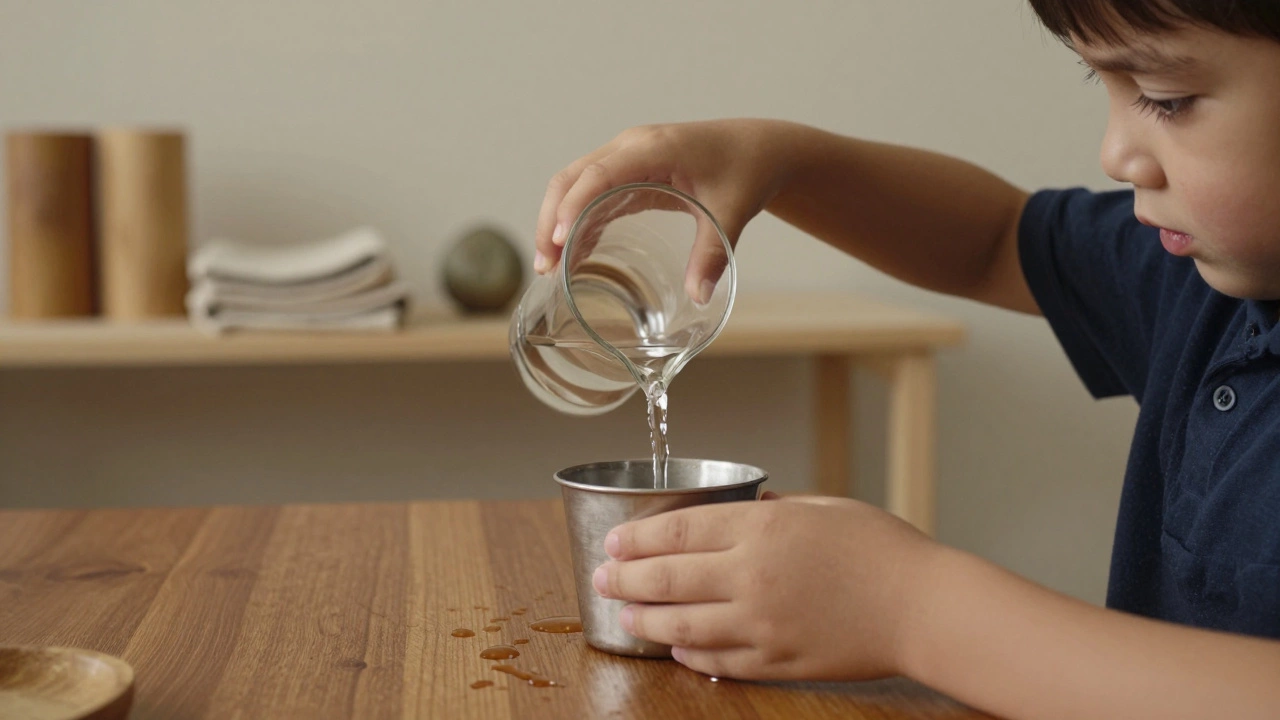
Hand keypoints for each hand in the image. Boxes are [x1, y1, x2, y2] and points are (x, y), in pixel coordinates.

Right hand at [534, 119, 798, 302]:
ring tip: (549, 267)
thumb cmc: (745, 170)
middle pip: (572, 177)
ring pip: (574, 184)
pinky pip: (591, 192)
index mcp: (653, 148)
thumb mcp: (732, 211)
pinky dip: (575, 220)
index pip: (598, 174)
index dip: (573, 205)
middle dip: (550, 220)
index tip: (558, 240)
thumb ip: (713, 252)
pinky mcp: (628, 170)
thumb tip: (699, 295)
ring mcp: (626, 156)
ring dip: (556, 221)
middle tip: (545, 265)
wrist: (757, 148)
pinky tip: (572, 253)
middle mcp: (631, 147)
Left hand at [592, 494, 940, 680]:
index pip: (677, 531)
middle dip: (624, 580)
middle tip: (601, 580)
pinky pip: (718, 660)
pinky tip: (676, 649)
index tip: (614, 542)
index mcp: (762, 527)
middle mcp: (752, 575)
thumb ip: (772, 509)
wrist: (923, 606)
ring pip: (682, 626)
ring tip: (625, 617)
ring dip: (645, 622)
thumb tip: (740, 509)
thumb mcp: (822, 507)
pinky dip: (690, 654)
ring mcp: (761, 623)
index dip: (637, 538)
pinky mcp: (776, 660)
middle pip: (667, 579)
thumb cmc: (880, 548)